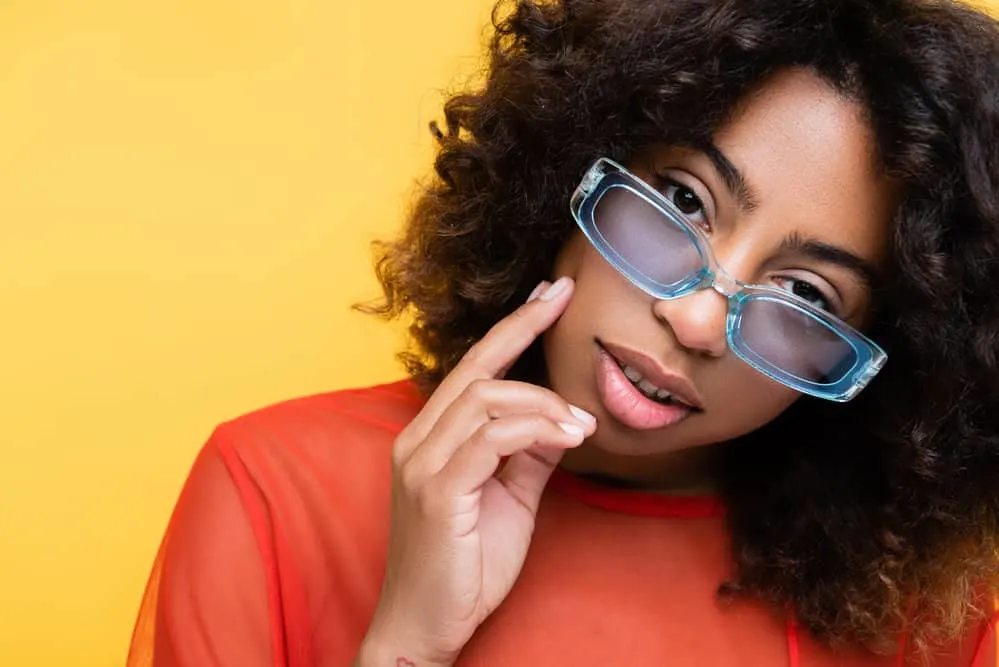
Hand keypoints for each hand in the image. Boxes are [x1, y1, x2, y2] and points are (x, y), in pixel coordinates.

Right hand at [357, 277, 595, 666]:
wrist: (426, 627)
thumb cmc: (466, 566)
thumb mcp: (510, 498)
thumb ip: (530, 454)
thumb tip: (563, 418)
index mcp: (430, 438)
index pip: (473, 368)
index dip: (511, 328)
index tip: (548, 294)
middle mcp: (417, 441)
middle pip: (476, 370)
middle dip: (523, 330)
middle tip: (567, 304)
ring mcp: (421, 464)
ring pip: (484, 399)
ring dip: (543, 403)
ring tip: (581, 423)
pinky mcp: (436, 491)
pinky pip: (488, 439)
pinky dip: (532, 429)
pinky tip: (567, 437)